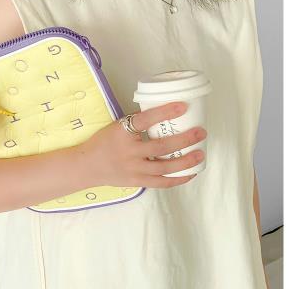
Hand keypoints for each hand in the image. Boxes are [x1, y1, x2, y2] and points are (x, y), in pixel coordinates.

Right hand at [76, 101, 207, 187]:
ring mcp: (133, 169)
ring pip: (164, 167)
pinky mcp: (136, 181)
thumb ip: (136, 124)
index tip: (183, 106)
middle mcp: (128, 152)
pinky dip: (177, 179)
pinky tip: (190, 173)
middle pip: (161, 147)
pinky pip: (160, 182)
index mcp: (122, 133)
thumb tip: (165, 116)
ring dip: (185, 161)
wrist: (87, 166)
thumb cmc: (103, 143)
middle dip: (184, 139)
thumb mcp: (116, 127)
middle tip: (200, 132)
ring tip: (200, 154)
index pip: (145, 120)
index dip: (165, 112)